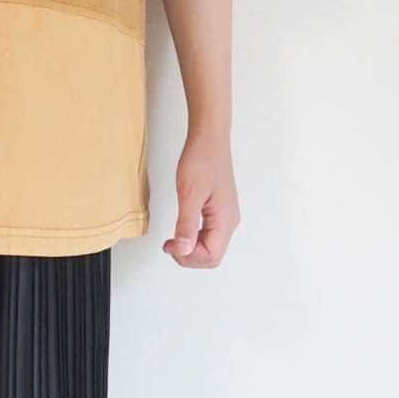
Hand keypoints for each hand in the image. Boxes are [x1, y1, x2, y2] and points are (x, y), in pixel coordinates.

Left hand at [163, 134, 238, 268]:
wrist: (208, 140)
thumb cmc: (202, 160)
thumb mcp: (189, 194)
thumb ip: (186, 225)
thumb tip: (183, 250)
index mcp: (225, 220)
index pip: (211, 256)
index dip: (189, 258)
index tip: (170, 246)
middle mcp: (229, 221)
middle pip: (212, 255)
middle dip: (189, 256)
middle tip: (169, 246)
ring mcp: (225, 216)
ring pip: (210, 247)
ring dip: (191, 249)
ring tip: (172, 241)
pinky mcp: (218, 210)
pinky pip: (208, 235)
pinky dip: (193, 239)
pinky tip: (181, 232)